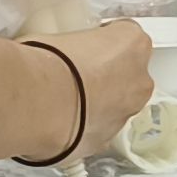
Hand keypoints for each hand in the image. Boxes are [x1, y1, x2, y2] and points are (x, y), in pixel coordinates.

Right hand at [36, 19, 156, 159]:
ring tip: (62, 100)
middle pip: (128, 73)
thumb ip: (71, 43)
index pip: (126, 36)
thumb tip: (55, 51)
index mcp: (132, 43)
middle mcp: (139, 80)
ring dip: (97, 102)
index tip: (84, 46)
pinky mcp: (108, 140)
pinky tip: (60, 121)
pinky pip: (98, 128)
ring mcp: (127, 113)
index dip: (102, 41)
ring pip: (117, 105)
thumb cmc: (47, 63)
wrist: (38, 106)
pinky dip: (85, 126)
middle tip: (74, 74)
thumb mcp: (57, 37)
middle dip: (106, 75)